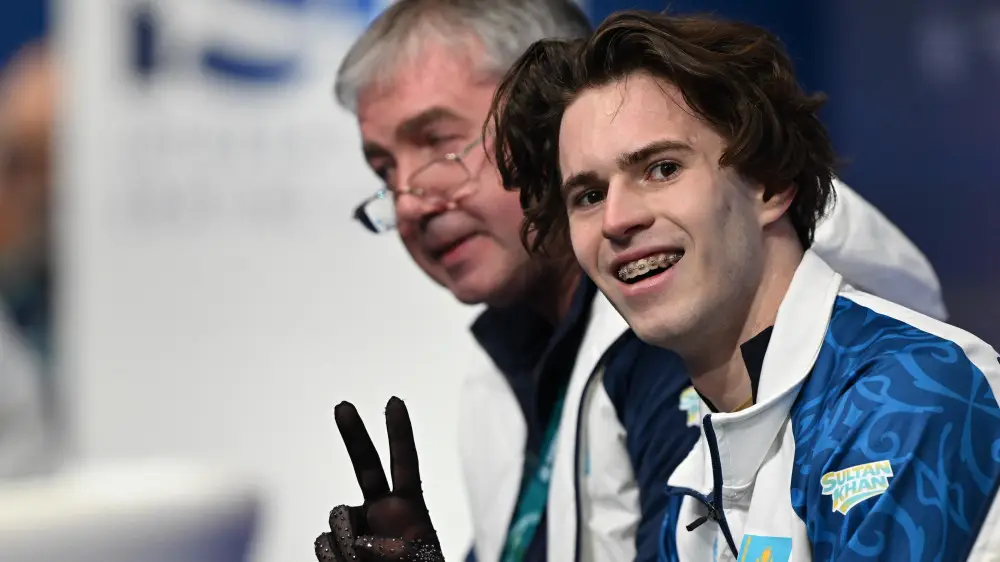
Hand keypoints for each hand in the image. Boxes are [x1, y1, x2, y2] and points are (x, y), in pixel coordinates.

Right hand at [314, 397, 444, 561]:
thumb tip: (357, 540)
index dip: (400, 434)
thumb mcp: (420, 558)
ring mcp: (355, 528)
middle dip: (354, 435)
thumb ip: (395, 545)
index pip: (406, 464)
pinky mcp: (334, 549)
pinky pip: (324, 545)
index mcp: (409, 509)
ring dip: (348, 541)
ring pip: (338, 518)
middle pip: (365, 465)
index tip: (394, 402)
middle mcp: (379, 511)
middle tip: (343, 406)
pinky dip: (334, 559)